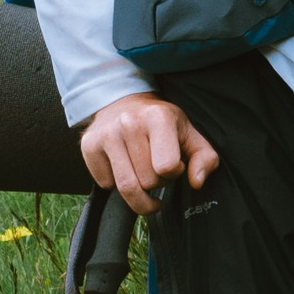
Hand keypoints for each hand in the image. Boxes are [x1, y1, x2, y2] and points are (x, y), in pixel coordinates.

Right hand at [79, 94, 219, 213]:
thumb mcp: (189, 134)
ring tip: (143, 176)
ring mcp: (106, 134)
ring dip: (139, 192)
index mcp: (158, 117)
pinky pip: (106, 184)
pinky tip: (122, 166)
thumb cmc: (161, 123)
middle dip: (157, 182)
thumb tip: (197, 181)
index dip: (175, 172)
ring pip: (126, 188)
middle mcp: (129, 123)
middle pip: (147, 181)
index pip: (167, 167)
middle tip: (155, 166)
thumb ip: (205, 158)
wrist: (123, 101)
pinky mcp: (88, 145)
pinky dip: (116, 184)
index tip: (174, 162)